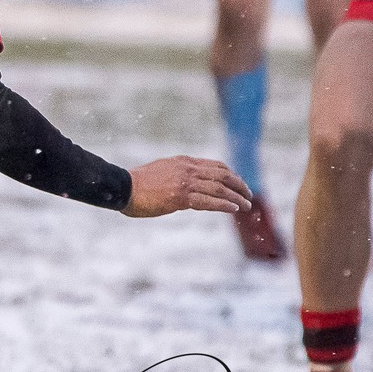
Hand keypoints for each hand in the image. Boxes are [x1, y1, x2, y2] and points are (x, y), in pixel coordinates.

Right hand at [122, 155, 252, 216]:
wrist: (123, 187)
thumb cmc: (138, 183)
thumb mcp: (162, 172)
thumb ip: (178, 175)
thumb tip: (188, 186)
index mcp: (183, 161)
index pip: (216, 166)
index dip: (232, 175)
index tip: (239, 184)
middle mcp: (187, 169)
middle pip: (223, 175)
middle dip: (239, 185)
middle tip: (249, 195)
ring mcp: (185, 182)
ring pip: (219, 188)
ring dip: (236, 197)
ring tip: (247, 205)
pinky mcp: (181, 197)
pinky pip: (209, 201)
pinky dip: (224, 205)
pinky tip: (234, 209)